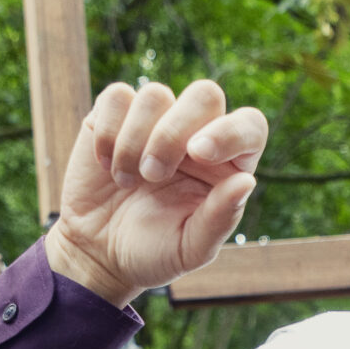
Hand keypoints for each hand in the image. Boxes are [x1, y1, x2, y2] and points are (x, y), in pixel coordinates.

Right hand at [43, 78, 267, 308]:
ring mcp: (156, 120)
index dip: (230, 131)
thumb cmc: (153, 251)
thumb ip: (220, 218)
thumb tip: (247, 181)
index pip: (250, 125)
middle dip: (174, 133)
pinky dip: (108, 133)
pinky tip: (107, 166)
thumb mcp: (190, 248)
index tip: (198, 153)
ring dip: (135, 142)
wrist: (99, 253)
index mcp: (226, 164)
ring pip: (155, 95)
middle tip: (153, 175)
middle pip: (205, 94)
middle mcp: (195, 133)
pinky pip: (117, 97)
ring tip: (127, 182)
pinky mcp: (115, 115)